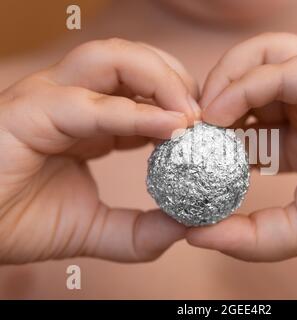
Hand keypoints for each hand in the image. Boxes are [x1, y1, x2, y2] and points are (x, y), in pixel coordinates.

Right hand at [0, 38, 200, 263]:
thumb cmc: (19, 220)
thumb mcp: (93, 228)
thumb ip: (138, 231)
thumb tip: (184, 228)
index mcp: (91, 119)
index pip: (144, 91)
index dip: (181, 102)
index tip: (212, 127)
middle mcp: (73, 99)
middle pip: (133, 60)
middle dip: (176, 79)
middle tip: (206, 114)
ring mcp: (50, 98)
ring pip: (111, 60)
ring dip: (160, 80)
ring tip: (192, 114)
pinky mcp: (29, 111)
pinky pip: (88, 102)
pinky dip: (133, 112)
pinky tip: (171, 126)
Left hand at [187, 33, 296, 262]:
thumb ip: (248, 234)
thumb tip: (194, 233)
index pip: (241, 121)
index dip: (208, 133)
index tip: (181, 150)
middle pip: (244, 80)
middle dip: (209, 100)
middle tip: (184, 129)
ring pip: (260, 57)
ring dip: (223, 81)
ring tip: (202, 117)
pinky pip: (279, 68)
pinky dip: (244, 85)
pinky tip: (221, 114)